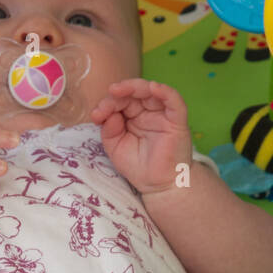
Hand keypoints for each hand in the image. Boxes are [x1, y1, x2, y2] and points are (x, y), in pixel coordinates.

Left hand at [90, 79, 192, 194]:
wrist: (158, 186)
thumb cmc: (138, 167)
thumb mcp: (115, 147)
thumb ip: (109, 130)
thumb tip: (109, 114)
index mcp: (133, 116)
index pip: (120, 101)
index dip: (107, 103)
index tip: (96, 115)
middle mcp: (148, 112)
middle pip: (134, 93)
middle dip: (118, 94)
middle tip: (107, 100)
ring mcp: (163, 115)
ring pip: (152, 91)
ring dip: (135, 87)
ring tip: (119, 90)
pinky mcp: (177, 120)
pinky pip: (174, 100)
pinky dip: (165, 91)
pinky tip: (153, 88)